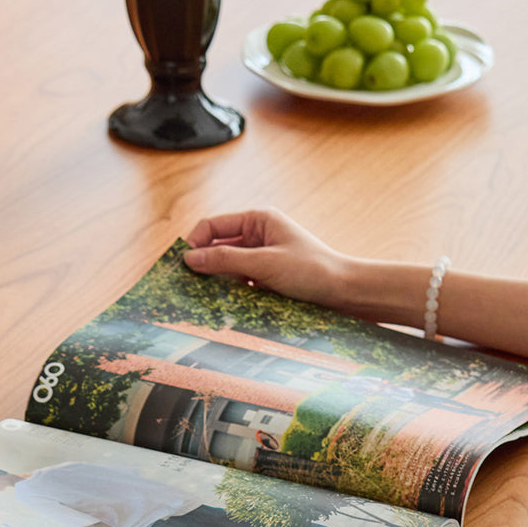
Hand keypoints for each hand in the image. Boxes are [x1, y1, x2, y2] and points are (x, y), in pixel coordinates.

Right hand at [183, 209, 355, 311]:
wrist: (346, 293)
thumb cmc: (312, 271)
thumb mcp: (265, 264)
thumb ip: (226, 259)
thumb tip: (189, 258)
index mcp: (258, 220)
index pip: (213, 226)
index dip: (195, 243)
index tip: (182, 266)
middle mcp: (258, 235)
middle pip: (218, 248)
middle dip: (204, 266)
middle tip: (187, 288)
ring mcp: (262, 257)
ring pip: (228, 268)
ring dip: (218, 282)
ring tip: (207, 300)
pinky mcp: (267, 278)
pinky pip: (241, 283)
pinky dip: (232, 293)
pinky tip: (228, 306)